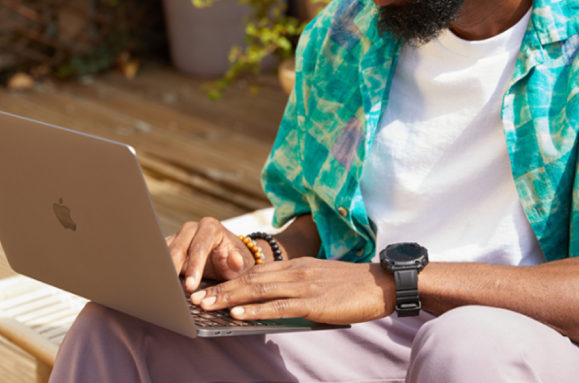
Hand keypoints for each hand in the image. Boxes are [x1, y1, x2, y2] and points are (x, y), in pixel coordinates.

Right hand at [166, 217, 257, 291]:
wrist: (229, 260)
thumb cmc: (237, 261)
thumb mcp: (244, 263)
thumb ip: (240, 261)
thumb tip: (234, 260)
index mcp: (211, 227)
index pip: (200, 246)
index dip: (194, 266)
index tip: (191, 285)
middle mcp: (193, 229)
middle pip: (179, 247)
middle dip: (175, 267)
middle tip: (172, 288)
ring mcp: (179, 237)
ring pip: (166, 250)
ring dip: (164, 268)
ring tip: (161, 285)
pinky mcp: (171, 248)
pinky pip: (162, 256)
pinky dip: (160, 268)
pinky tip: (158, 281)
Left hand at [189, 257, 396, 324]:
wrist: (382, 284)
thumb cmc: (351, 286)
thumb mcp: (318, 279)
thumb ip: (295, 286)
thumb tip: (270, 301)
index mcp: (295, 265)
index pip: (254, 271)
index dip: (228, 280)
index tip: (206, 288)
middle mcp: (295, 271)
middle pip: (250, 279)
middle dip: (220, 289)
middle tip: (196, 299)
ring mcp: (304, 285)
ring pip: (259, 290)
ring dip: (230, 299)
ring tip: (207, 306)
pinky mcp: (314, 302)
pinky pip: (279, 306)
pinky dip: (256, 309)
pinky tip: (239, 314)